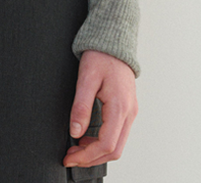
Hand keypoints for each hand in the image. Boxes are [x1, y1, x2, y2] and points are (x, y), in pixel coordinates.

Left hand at [62, 49, 137, 168]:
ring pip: (117, 145)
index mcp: (120, 106)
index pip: (106, 144)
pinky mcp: (128, 110)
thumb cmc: (100, 56)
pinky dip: (103, 143)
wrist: (113, 41)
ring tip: (76, 148)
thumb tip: (75, 132)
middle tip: (71, 156)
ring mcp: (130, 112)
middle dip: (91, 158)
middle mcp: (129, 112)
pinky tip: (87, 138)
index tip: (69, 158)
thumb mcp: (86, 78)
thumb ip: (81, 106)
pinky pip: (118, 135)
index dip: (86, 156)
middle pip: (114, 150)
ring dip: (97, 152)